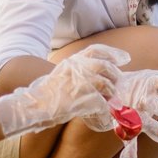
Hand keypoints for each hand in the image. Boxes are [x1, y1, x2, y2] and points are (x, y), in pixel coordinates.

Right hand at [0, 44, 129, 136]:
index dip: (111, 54)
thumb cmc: (50, 92)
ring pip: (104, 83)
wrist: (34, 104)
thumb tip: (101, 74)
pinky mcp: (77, 98)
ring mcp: (76, 83)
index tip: (123, 58)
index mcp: (72, 61)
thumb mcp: (64, 74)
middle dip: (114, 75)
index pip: (95, 50)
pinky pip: (98, 99)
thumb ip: (80, 72)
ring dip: (111, 91)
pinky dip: (105, 104)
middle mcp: (75, 69)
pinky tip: (105, 107)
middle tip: (117, 83)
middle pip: (104, 67)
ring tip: (111, 97)